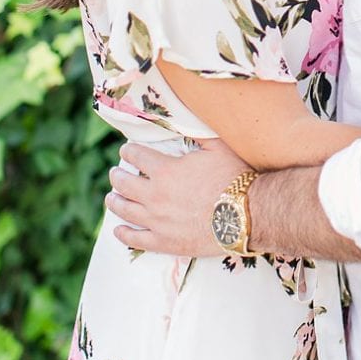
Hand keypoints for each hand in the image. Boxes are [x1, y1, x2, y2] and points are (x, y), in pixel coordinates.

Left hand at [106, 138, 250, 256]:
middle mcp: (155, 195)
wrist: (249, 215)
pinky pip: (136, 239)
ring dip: (114, 201)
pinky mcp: (166, 243)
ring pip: (124, 210)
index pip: (135, 156)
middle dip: (116, 175)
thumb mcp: (217, 147)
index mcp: (165, 170)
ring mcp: (158, 221)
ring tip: (111, 198)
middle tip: (115, 173)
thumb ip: (198, 132)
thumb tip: (187, 116)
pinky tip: (118, 230)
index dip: (128, 151)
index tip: (127, 151)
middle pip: (123, 183)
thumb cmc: (235, 178)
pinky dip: (124, 234)